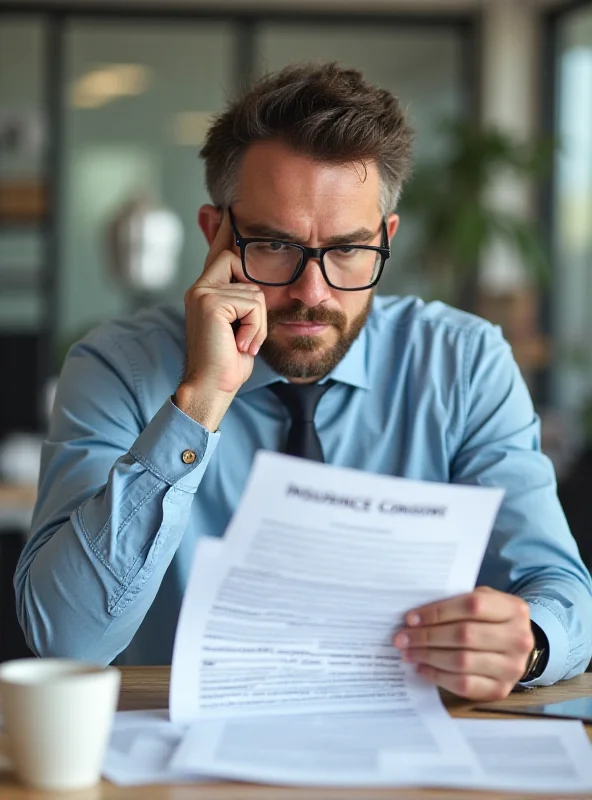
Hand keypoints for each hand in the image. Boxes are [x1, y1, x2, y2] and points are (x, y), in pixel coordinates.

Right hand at [175, 211, 266, 430]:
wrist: (212, 388)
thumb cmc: (229, 362)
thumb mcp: (243, 326)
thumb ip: (245, 301)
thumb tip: (253, 280)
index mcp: (206, 290)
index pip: (219, 251)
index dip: (224, 229)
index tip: (227, 206)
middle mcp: (200, 287)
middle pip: (238, 259)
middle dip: (256, 300)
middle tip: (244, 336)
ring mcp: (202, 292)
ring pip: (255, 289)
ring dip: (259, 322)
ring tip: (242, 343)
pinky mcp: (209, 302)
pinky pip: (253, 302)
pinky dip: (255, 328)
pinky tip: (241, 344)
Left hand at [393, 586, 534, 700]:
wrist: (517, 646)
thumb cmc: (491, 619)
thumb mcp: (484, 601)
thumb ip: (456, 602)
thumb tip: (415, 617)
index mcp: (513, 609)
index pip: (471, 606)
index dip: (437, 612)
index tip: (411, 618)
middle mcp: (518, 639)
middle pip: (464, 635)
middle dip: (427, 636)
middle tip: (402, 637)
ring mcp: (512, 667)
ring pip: (461, 661)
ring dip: (428, 656)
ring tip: (408, 652)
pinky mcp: (501, 690)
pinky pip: (463, 684)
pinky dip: (438, 676)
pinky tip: (422, 668)